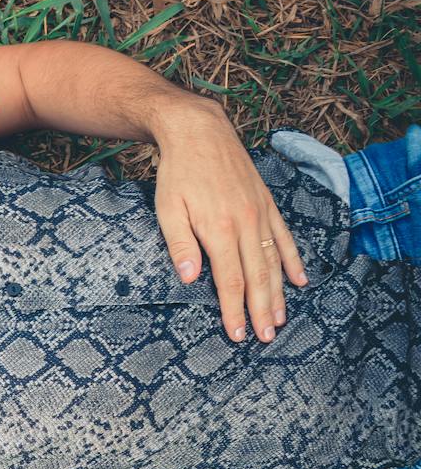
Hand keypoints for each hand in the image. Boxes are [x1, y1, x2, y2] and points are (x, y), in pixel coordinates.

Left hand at [152, 102, 307, 342]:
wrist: (200, 131)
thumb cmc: (177, 173)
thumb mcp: (168, 210)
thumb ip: (180, 245)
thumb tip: (190, 280)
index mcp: (219, 229)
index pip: (230, 280)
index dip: (234, 309)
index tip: (238, 334)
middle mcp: (246, 223)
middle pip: (257, 276)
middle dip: (261, 310)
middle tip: (266, 338)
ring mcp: (260, 212)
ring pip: (274, 260)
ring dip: (278, 292)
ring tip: (281, 319)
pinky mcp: (266, 202)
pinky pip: (284, 236)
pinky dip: (293, 259)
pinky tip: (300, 280)